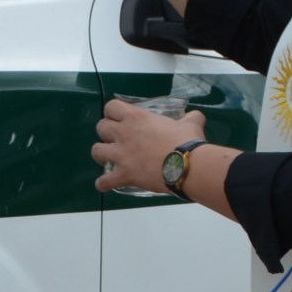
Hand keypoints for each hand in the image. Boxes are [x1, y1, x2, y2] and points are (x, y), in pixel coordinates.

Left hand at [93, 98, 207, 193]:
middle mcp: (123, 133)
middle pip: (101, 127)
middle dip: (106, 133)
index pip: (111, 107)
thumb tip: (195, 116)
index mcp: (136, 118)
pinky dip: (104, 183)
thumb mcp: (191, 123)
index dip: (113, 112)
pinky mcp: (123, 175)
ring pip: (96, 151)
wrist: (187, 166)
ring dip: (101, 154)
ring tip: (110, 159)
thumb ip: (190, 118)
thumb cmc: (187, 142)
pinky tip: (107, 184)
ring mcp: (121, 155)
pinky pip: (104, 181)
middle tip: (118, 139)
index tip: (120, 119)